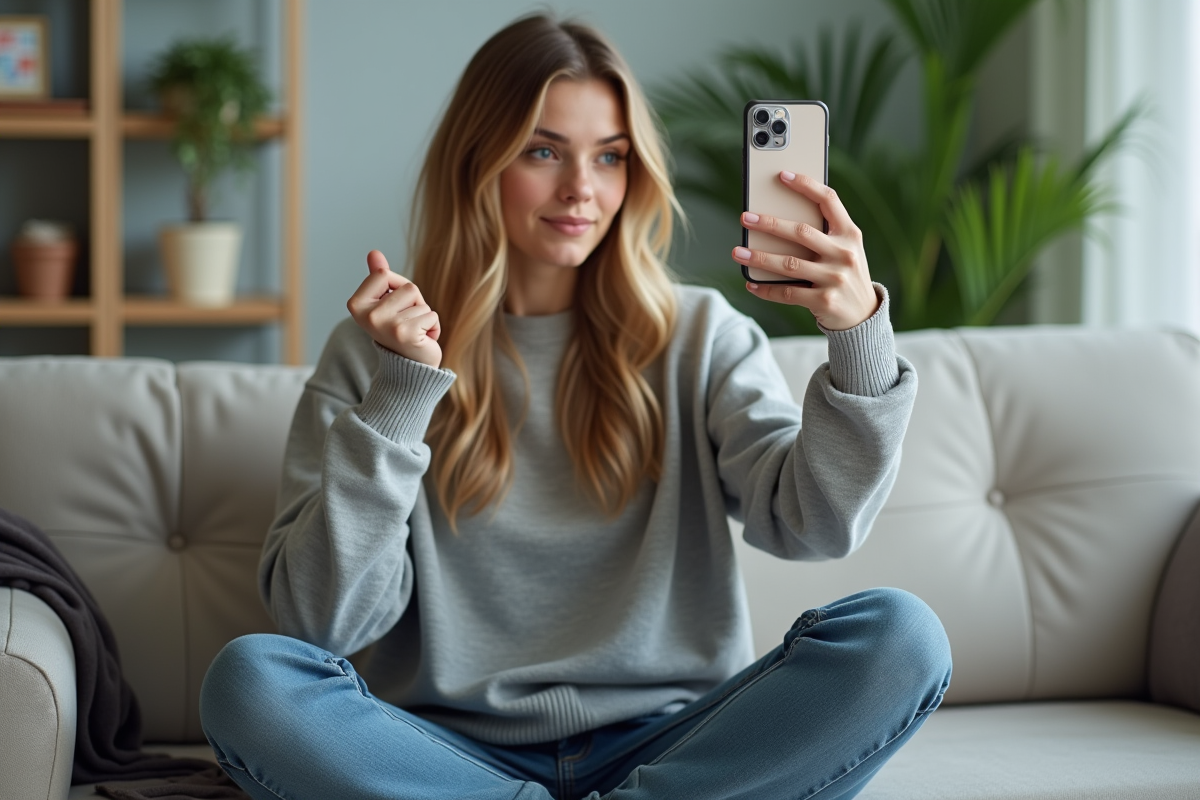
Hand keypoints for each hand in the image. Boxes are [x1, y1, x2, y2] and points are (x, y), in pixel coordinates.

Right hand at [346, 250, 441, 367]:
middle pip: (407, 287)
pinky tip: (422, 341)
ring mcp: (386, 325)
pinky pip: (431, 315)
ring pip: (420, 301)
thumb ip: (379, 278)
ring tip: (414, 332)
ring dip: (424, 316)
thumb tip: (373, 252)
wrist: (409, 370)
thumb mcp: (386, 302)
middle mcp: (367, 316)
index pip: (383, 274)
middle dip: (415, 303)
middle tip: (407, 323)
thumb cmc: (398, 331)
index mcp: (356, 304)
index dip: (397, 287)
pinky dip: (433, 328)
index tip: (395, 308)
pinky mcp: (406, 335)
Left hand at [732, 171, 878, 330]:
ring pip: (789, 264)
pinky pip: (788, 293)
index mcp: (850, 234)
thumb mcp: (845, 249)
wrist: (864, 315)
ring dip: (759, 257)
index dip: (805, 185)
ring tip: (737, 252)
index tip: (782, 175)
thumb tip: (778, 218)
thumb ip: (824, 233)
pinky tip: (751, 283)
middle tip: (746, 218)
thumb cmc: (844, 273)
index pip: (828, 200)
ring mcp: (834, 278)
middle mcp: (844, 253)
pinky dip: (766, 289)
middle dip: (770, 224)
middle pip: (801, 232)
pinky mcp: (824, 301)